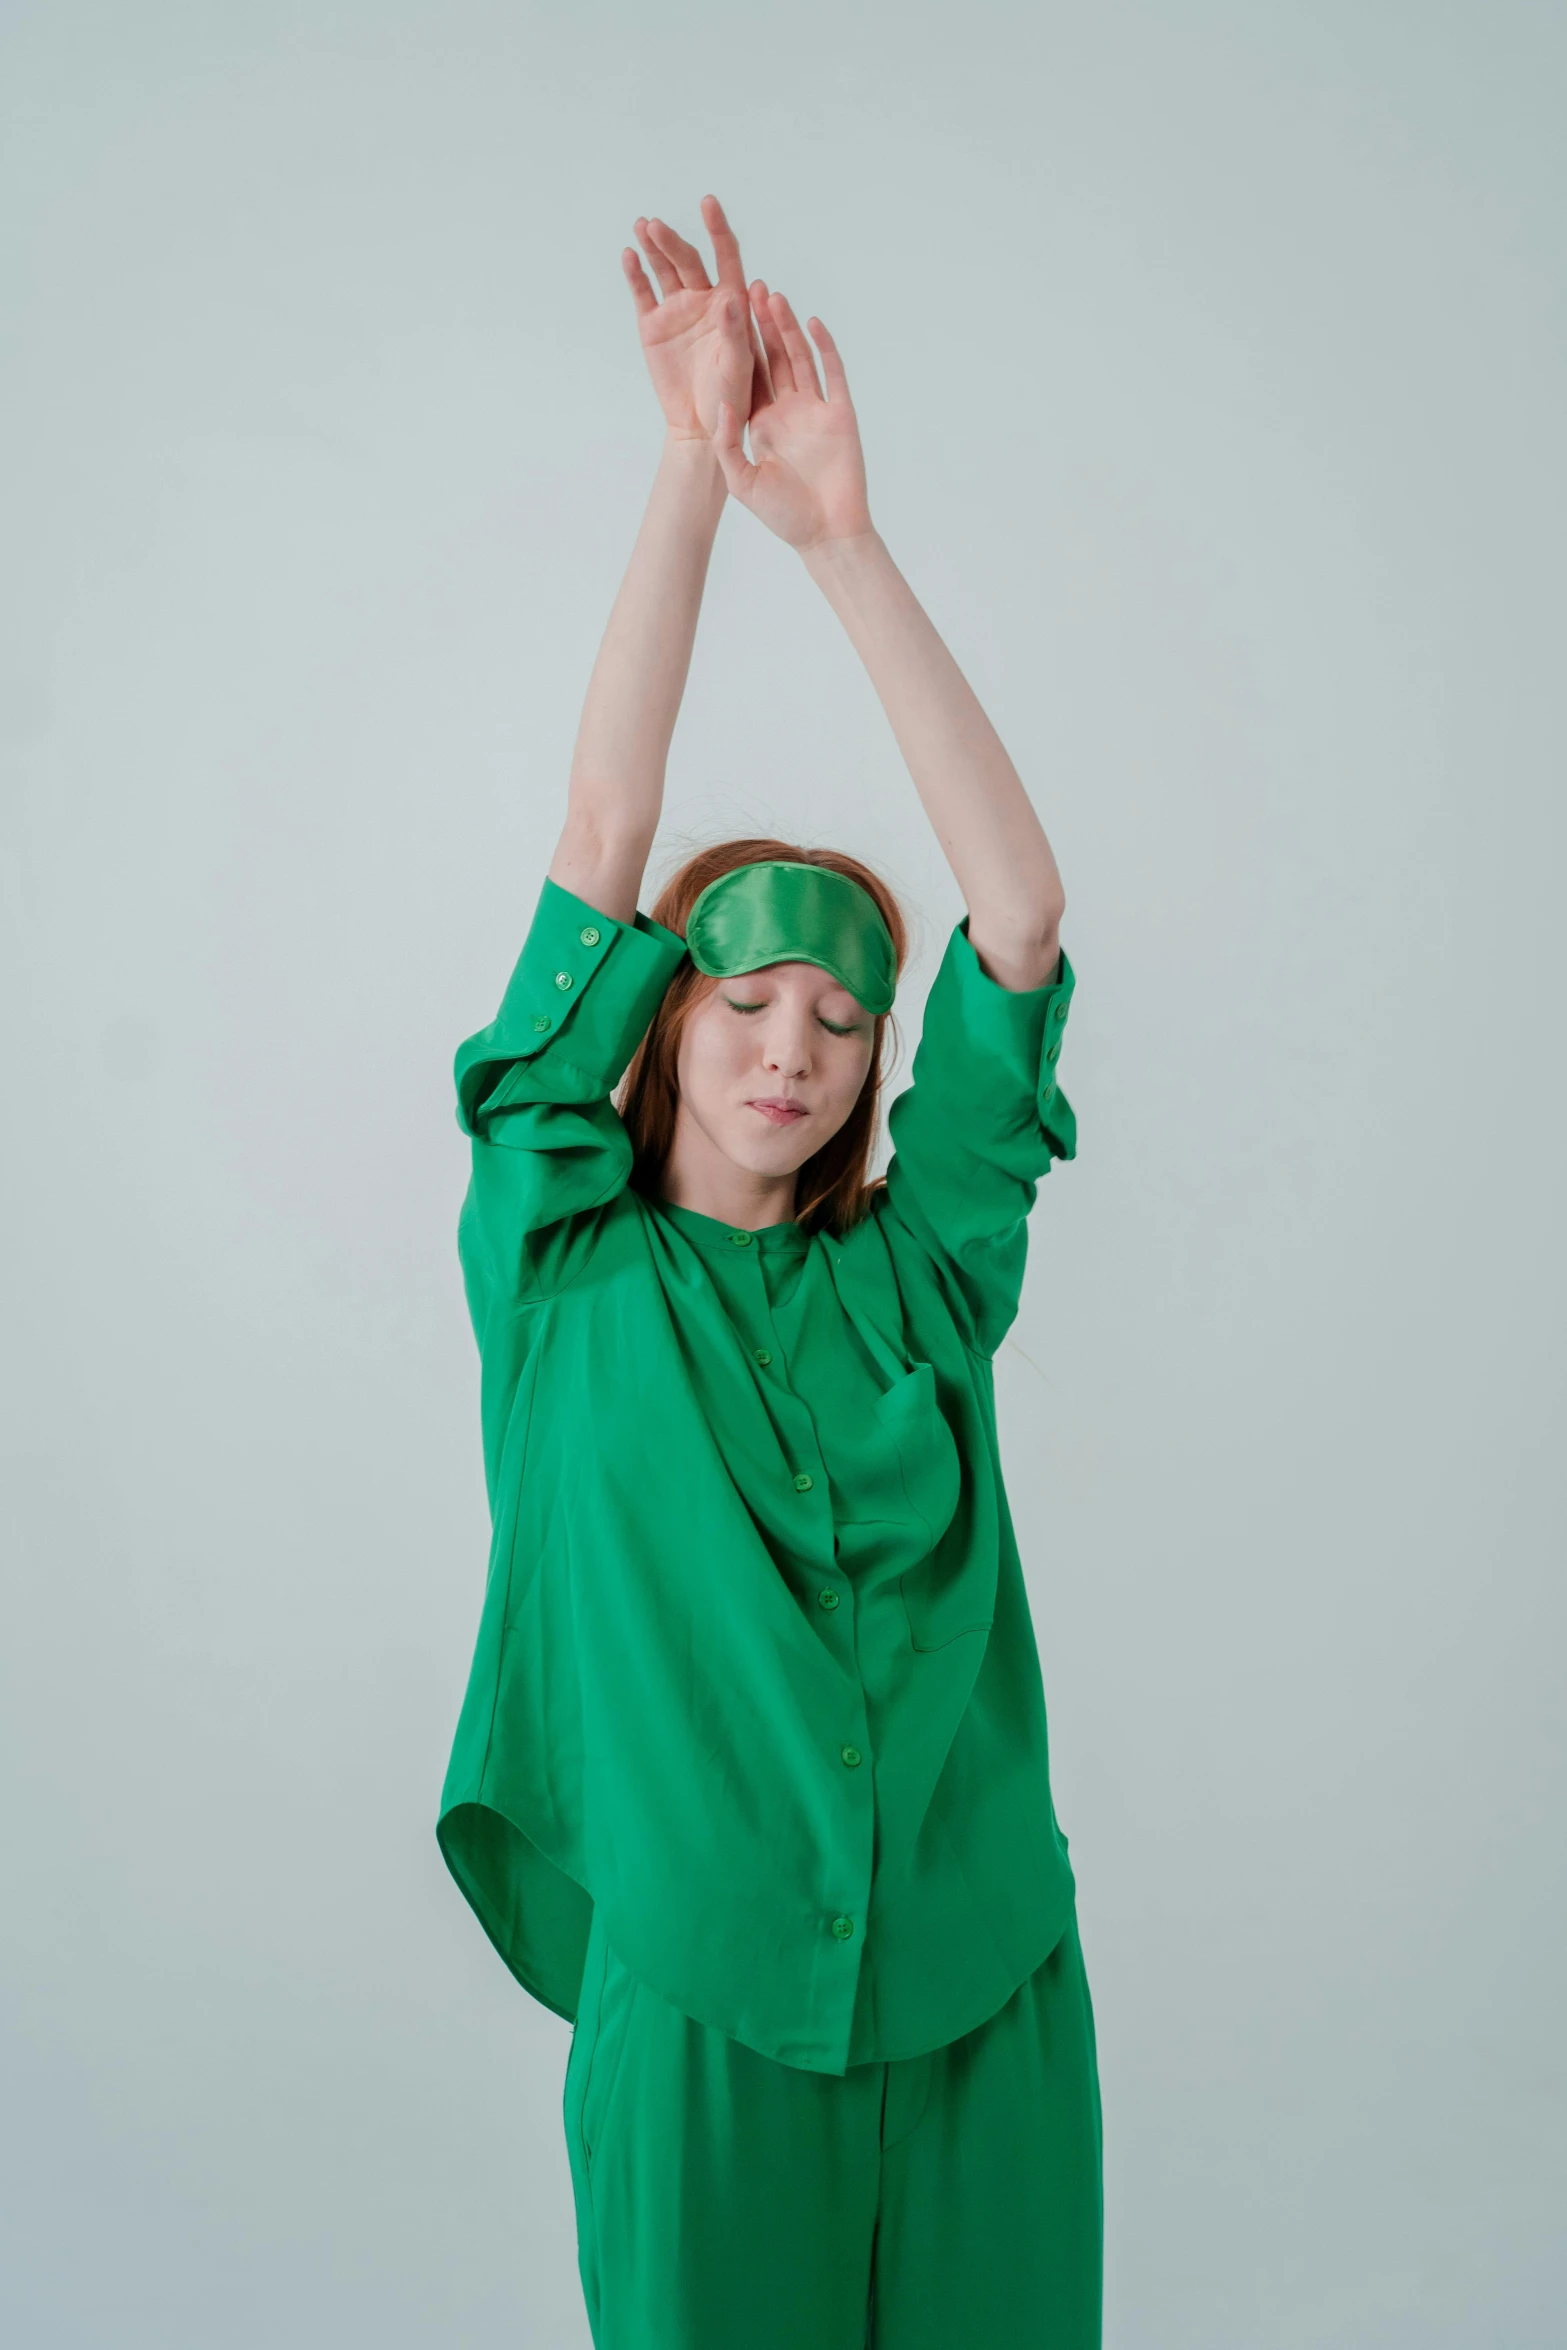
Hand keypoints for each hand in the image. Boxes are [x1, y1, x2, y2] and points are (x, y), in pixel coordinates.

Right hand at [622, 195, 772, 442]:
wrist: (699, 427)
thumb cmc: (729, 400)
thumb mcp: (738, 369)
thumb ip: (735, 332)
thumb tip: (733, 295)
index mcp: (731, 303)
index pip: (727, 256)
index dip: (718, 229)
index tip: (708, 203)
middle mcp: (703, 299)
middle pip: (689, 259)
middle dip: (673, 241)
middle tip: (655, 227)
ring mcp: (677, 310)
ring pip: (664, 269)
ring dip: (654, 247)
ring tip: (643, 226)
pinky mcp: (652, 325)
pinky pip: (643, 292)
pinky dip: (635, 274)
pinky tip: (629, 255)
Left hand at [712, 288, 871, 550]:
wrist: (827, 535)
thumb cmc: (785, 517)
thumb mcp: (743, 482)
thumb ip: (729, 444)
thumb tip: (723, 406)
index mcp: (763, 425)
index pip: (748, 377)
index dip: (737, 347)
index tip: (723, 317)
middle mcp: (788, 411)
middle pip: (772, 359)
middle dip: (760, 325)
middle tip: (748, 288)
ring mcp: (815, 410)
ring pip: (799, 359)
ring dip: (786, 328)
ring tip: (772, 296)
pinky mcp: (840, 414)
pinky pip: (831, 374)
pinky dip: (823, 348)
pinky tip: (810, 323)